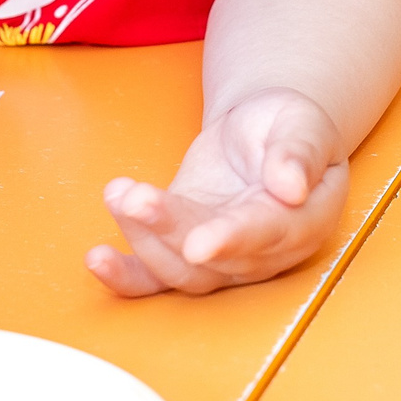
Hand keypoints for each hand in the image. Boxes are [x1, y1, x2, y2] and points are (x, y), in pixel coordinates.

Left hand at [87, 87, 349, 295]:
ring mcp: (219, 257)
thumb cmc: (289, 127)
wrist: (261, 132)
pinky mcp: (183, 250)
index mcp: (302, 222)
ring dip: (142, 238)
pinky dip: (125, 277)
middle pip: (213, 260)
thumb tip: (292, 185)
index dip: (231, 240)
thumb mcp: (302, 123)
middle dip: (168, 232)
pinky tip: (97, 260)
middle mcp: (262, 253)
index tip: (198, 243)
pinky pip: (154, 276)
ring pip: (178, 268)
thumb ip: (299, 151)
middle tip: (134, 199)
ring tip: (119, 194)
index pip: (265, 236)